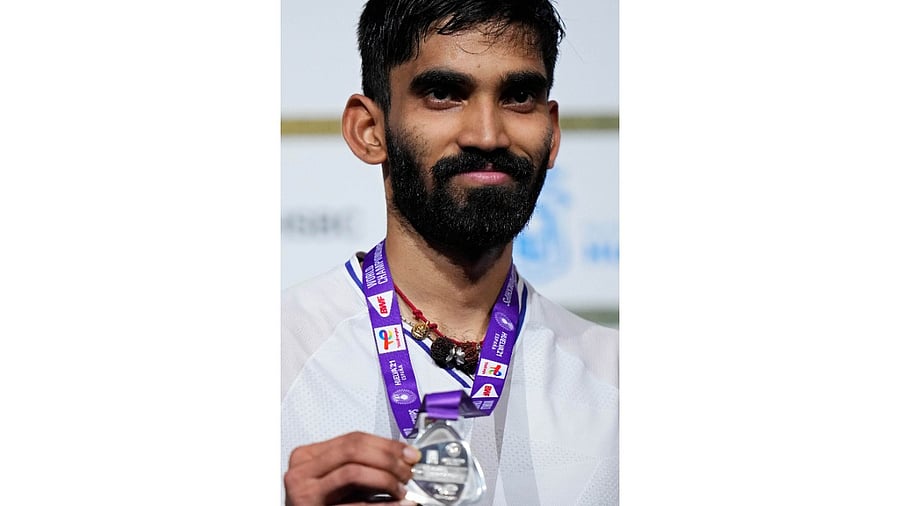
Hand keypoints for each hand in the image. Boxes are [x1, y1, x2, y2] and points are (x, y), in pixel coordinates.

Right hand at [284, 431, 420, 505]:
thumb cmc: (320, 505)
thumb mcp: (336, 480)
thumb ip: (359, 465)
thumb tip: (397, 457)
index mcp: (308, 455)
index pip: (353, 438)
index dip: (386, 444)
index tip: (407, 452)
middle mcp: (302, 469)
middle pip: (354, 450)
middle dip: (388, 458)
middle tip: (408, 470)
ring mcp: (304, 490)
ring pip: (354, 471)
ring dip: (386, 478)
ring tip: (401, 488)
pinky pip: (355, 503)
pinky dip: (383, 504)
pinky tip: (399, 503)